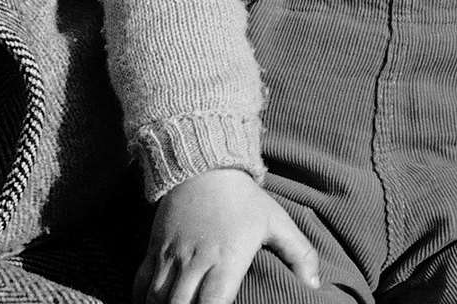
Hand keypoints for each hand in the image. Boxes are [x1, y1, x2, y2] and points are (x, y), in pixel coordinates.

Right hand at [135, 169, 320, 303]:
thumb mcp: (277, 221)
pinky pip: (140, 282)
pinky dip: (141, 299)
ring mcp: (171, 255)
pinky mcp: (155, 247)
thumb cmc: (244, 198)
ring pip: (157, 298)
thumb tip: (315, 286)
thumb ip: (300, 254)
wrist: (203, 164)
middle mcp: (195, 261)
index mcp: (226, 260)